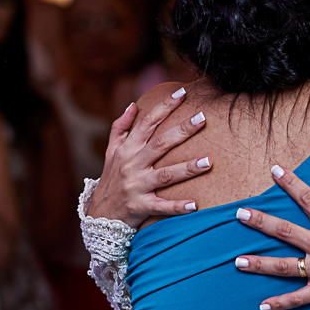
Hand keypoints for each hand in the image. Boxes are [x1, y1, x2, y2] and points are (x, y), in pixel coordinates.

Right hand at [86, 86, 211, 227]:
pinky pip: (161, 206)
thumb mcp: (111, 153)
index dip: (164, 106)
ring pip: (165, 175)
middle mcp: (132, 165)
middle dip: (182, 130)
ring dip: (187, 168)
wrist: (100, 216)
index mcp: (127, 149)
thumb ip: (120, 128)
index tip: (183, 93)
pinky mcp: (141, 207)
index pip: (147, 122)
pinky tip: (194, 205)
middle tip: (202, 117)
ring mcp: (137, 186)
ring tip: (209, 162)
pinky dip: (177, 207)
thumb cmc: (110, 181)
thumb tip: (133, 105)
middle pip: (160, 144)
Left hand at [233, 166, 309, 309]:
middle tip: (240, 214)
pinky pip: (298, 298)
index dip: (291, 183)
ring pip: (283, 266)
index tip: (275, 170)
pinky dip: (280, 303)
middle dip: (260, 221)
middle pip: (284, 231)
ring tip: (238, 261)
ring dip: (259, 264)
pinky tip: (262, 306)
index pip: (308, 199)